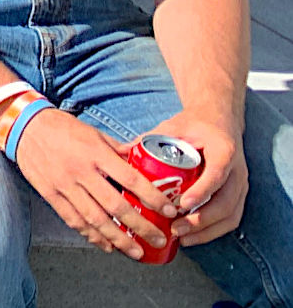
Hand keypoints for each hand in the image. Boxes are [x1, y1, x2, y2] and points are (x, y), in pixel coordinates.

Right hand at [13, 107, 171, 258]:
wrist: (23, 125)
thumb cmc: (63, 127)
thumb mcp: (94, 132)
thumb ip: (118, 150)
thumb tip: (143, 161)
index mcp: (95, 153)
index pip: (131, 179)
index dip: (152, 197)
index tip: (169, 211)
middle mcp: (81, 171)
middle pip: (116, 206)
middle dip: (141, 227)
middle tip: (159, 239)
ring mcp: (63, 184)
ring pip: (95, 219)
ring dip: (118, 239)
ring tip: (137, 252)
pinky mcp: (50, 194)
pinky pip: (73, 220)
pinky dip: (91, 236)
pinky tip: (106, 246)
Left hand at [159, 117, 247, 245]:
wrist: (219, 122)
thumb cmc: (193, 126)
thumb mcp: (172, 127)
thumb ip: (149, 139)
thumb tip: (119, 152)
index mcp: (223, 149)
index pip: (217, 174)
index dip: (202, 191)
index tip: (182, 205)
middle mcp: (237, 170)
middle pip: (225, 202)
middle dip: (201, 220)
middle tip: (176, 228)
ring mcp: (241, 185)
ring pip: (230, 215)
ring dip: (207, 231)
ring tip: (181, 238)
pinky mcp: (239, 196)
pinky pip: (231, 219)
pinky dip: (213, 231)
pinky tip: (192, 237)